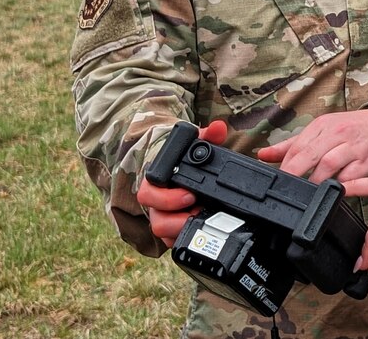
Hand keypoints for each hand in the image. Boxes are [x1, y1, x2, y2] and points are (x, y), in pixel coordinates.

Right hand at [138, 120, 226, 247]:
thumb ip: (207, 136)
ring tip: (201, 219)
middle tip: (199, 210)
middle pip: (155, 220)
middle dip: (177, 219)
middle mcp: (155, 203)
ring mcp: (162, 217)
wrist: (181, 172)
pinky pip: (171, 242)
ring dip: (182, 229)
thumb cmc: (186, 159)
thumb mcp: (196, 145)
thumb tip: (219, 127)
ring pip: (163, 233)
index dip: (167, 199)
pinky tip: (199, 231)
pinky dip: (184, 238)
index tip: (190, 195)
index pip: (148, 194)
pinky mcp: (170, 230)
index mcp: (156, 182)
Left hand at [257, 109, 367, 183]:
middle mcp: (337, 133)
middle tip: (289, 190)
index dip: (285, 166)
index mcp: (322, 125)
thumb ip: (291, 145)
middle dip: (296, 174)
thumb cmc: (351, 129)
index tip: (278, 181)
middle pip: (310, 155)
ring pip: (329, 165)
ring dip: (316, 181)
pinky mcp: (367, 161)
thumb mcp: (321, 130)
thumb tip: (262, 155)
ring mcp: (353, 147)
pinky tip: (332, 191)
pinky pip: (350, 176)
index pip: (297, 146)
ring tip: (309, 192)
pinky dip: (339, 185)